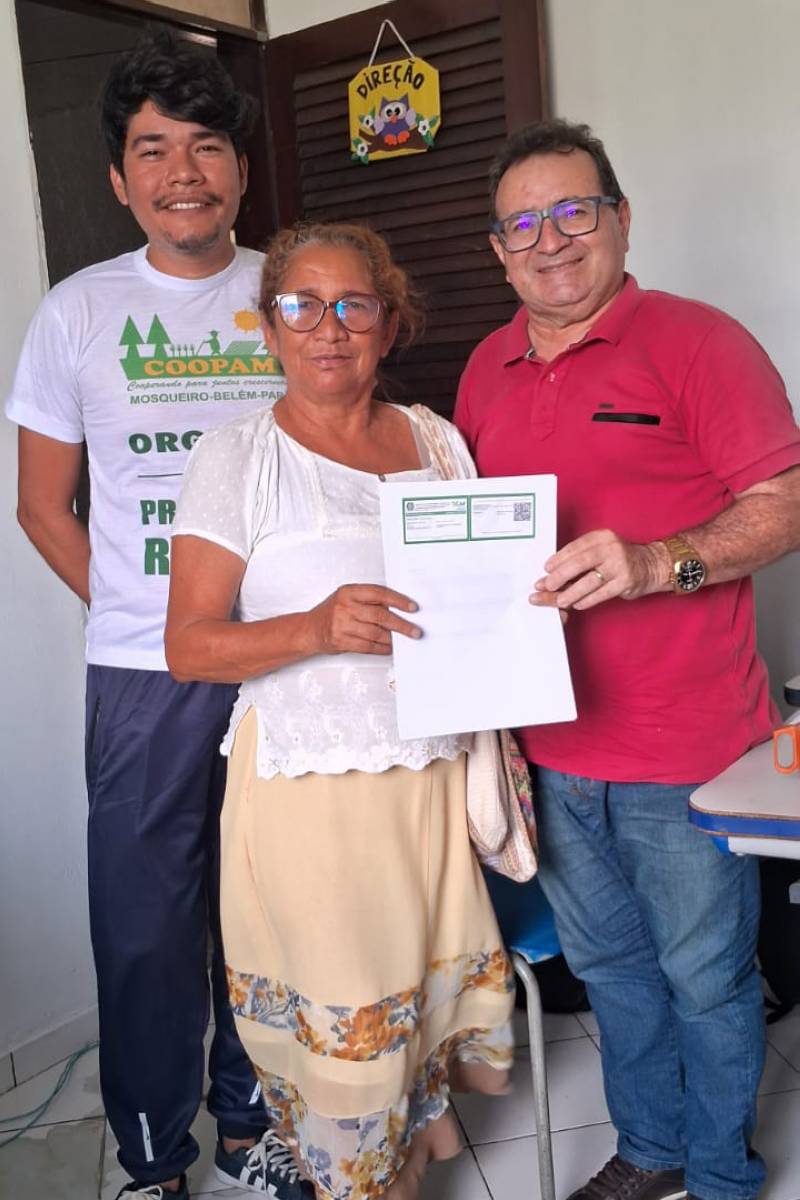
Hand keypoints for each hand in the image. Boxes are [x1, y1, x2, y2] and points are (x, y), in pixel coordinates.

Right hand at [307, 584, 420, 654]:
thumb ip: (369, 601)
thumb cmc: (333, 612)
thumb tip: (399, 609)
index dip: (398, 600)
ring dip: (393, 638)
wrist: (310, 629)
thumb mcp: (348, 598)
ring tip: (403, 641)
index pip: (379, 593)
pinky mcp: (340, 641)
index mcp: (348, 592)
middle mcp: (344, 606)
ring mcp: (341, 624)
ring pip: (375, 633)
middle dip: (401, 624)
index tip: (413, 608)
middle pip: (380, 615)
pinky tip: (389, 648)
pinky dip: (381, 648)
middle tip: (415, 631)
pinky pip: (367, 646)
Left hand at [529, 530, 665, 610]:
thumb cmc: (619, 558)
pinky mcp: (626, 582)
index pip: (576, 547)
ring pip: (590, 581)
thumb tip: (553, 572)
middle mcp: (611, 548)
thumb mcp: (602, 548)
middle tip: (547, 585)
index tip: (546, 568)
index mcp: (602, 537)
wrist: (651, 565)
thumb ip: (581, 556)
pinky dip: (587, 600)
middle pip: (581, 562)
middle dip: (561, 575)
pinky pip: (601, 594)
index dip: (559, 558)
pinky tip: (577, 604)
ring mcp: (620, 566)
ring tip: (559, 600)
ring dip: (572, 592)